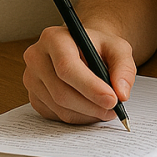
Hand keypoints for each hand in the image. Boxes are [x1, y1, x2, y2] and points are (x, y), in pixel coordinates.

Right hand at [22, 24, 136, 124]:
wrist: (82, 50)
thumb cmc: (98, 47)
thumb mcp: (118, 48)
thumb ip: (124, 68)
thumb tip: (121, 93)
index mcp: (54, 38)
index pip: (67, 67)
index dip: (90, 87)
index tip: (112, 100)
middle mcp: (36, 57)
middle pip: (62, 92)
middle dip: (92, 105)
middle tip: (114, 109)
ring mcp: (32, 79)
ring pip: (60, 108)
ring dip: (87, 113)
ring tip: (106, 108)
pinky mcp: (34, 97)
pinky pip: (57, 116)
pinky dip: (78, 117)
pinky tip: (90, 108)